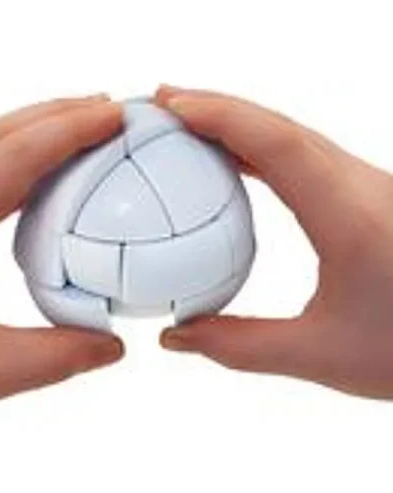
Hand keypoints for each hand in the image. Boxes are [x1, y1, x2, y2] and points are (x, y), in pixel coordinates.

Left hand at [0, 95, 123, 429]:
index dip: (73, 130)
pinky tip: (33, 172)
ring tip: (80, 128)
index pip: (17, 155)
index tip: (114, 117)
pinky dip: (10, 155)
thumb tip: (110, 346)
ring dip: (34, 128)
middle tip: (109, 112)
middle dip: (60, 115)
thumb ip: (53, 359)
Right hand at [157, 85, 392, 398]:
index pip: (281, 147)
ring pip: (292, 135)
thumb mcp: (323, 356)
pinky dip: (257, 146)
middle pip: (281, 126)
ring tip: (185, 121)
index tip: (172, 107)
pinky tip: (231, 158)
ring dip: (237, 121)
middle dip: (217, 107)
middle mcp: (362, 187)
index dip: (223, 118)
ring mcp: (364, 185)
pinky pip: (301, 155)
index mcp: (353, 219)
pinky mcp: (362, 193)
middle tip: (161, 103)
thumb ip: (242, 347)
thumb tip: (177, 335)